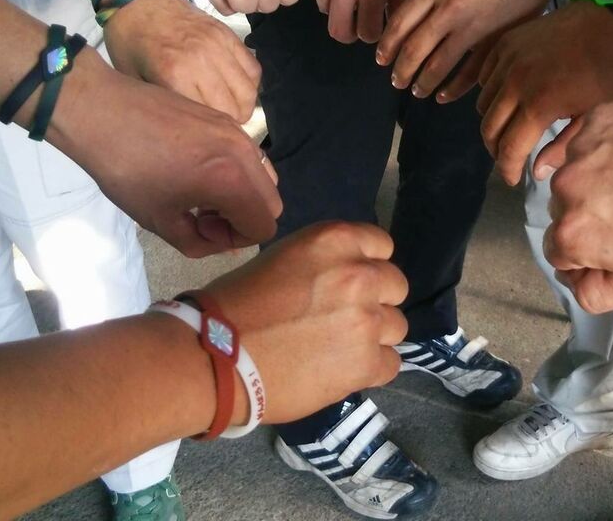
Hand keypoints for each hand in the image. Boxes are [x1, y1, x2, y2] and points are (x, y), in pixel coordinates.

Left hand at [50, 54, 280, 257]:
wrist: (101, 113)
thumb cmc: (126, 171)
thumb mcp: (160, 222)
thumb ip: (198, 242)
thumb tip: (216, 240)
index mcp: (233, 181)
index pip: (264, 226)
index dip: (235, 240)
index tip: (200, 229)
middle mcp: (245, 153)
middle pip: (271, 203)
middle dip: (243, 219)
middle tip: (203, 217)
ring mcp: (236, 131)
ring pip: (262, 177)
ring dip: (241, 195)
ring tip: (200, 194)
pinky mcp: (222, 118)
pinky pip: (245, 156)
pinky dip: (233, 173)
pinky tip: (193, 170)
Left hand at [102, 0, 260, 121]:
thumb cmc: (129, 43)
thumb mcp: (133, 81)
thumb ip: (163, 106)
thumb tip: (187, 131)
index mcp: (174, 75)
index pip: (210, 118)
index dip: (211, 134)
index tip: (205, 138)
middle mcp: (202, 61)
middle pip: (235, 108)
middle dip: (230, 124)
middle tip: (219, 127)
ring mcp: (218, 45)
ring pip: (248, 91)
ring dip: (243, 107)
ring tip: (231, 111)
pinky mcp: (228, 35)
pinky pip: (253, 68)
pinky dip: (250, 84)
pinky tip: (236, 90)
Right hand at [191, 221, 407, 423]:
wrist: (215, 357)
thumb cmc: (236, 305)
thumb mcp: (283, 259)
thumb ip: (323, 264)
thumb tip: (342, 281)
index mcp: (335, 241)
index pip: (382, 246)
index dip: (368, 266)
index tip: (349, 284)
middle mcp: (359, 275)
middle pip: (395, 286)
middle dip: (375, 301)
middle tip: (343, 318)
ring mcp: (366, 321)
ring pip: (397, 327)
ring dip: (374, 336)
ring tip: (340, 349)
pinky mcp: (365, 363)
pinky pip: (391, 364)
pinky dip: (370, 369)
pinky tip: (341, 371)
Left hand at [376, 0, 550, 102]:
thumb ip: (426, 1)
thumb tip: (405, 31)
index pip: (399, 23)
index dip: (386, 46)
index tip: (381, 60)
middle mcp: (447, 9)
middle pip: (413, 49)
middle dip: (401, 71)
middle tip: (396, 81)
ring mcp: (471, 29)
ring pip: (437, 66)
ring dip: (423, 83)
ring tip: (418, 91)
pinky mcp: (491, 43)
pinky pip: (467, 74)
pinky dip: (452, 89)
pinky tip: (443, 96)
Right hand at [477, 0, 612, 184]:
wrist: (605, 20)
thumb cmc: (606, 70)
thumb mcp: (593, 114)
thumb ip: (563, 146)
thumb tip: (535, 172)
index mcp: (539, 104)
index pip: (509, 148)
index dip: (508, 169)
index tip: (513, 180)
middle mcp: (514, 83)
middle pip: (489, 129)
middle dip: (496, 150)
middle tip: (510, 157)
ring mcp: (505, 61)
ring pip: (482, 105)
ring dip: (493, 122)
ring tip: (509, 129)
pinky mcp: (503, 44)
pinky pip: (484, 79)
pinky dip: (491, 95)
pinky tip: (508, 100)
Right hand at [543, 100, 612, 312]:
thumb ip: (596, 293)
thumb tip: (572, 280)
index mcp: (573, 234)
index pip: (558, 252)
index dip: (588, 255)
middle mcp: (565, 189)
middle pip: (563, 211)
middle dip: (590, 216)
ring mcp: (581, 148)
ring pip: (573, 174)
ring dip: (595, 181)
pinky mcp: (600, 117)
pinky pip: (584, 139)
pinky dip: (600, 149)